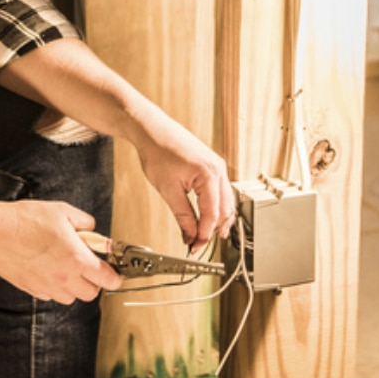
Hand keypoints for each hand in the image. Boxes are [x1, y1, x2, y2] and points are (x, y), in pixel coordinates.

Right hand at [0, 201, 121, 303]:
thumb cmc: (25, 221)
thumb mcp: (62, 211)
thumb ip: (84, 223)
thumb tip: (92, 230)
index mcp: (77, 260)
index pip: (107, 279)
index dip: (116, 277)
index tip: (116, 272)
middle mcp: (64, 278)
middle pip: (91, 293)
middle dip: (94, 281)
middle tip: (89, 265)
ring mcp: (47, 287)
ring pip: (70, 297)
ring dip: (74, 286)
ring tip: (66, 266)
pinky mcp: (31, 289)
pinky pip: (50, 295)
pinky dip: (54, 286)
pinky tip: (47, 268)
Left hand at [132, 116, 236, 253]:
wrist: (152, 130)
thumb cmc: (158, 152)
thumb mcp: (168, 190)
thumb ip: (183, 216)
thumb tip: (190, 235)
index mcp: (209, 175)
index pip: (212, 214)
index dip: (204, 234)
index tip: (194, 247)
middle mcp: (218, 170)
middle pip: (225, 209)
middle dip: (213, 229)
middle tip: (199, 244)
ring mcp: (217, 166)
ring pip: (226, 201)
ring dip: (217, 219)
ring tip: (205, 235)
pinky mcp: (212, 166)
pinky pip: (221, 191)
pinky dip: (216, 206)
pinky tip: (207, 216)